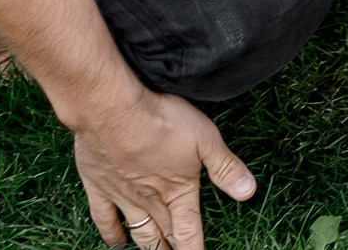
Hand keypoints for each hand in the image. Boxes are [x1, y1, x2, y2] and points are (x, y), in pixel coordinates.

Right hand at [73, 87, 253, 248]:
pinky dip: (111, 234)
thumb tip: (248, 192)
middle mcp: (150, 200)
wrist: (113, 112)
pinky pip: (104, 219)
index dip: (194, 249)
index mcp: (178, 191)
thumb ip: (225, 168)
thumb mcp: (205, 139)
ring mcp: (123, 196)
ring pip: (138, 230)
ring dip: (149, 245)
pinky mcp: (99, 187)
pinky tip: (116, 243)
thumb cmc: (162, 121)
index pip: (189, 231)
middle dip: (173, 249)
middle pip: (164, 234)